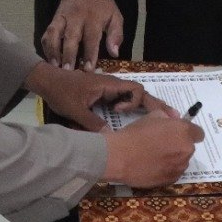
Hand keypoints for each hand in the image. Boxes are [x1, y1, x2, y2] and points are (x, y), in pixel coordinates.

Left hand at [29, 65, 171, 130]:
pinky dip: (134, 107)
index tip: (119, 112)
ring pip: (133, 96)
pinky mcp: (104, 94)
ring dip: (146, 106)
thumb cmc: (62, 93)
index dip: (134, 102)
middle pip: (140, 92)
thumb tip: (111, 139)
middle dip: (156, 104)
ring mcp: (109, 89)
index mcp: (109, 85)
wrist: (48, 82)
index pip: (135, 89)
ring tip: (161, 118)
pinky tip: (135, 118)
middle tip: (173, 116)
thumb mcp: (76, 111)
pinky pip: (124, 99)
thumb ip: (93, 124)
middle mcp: (113, 85)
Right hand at [42, 0, 123, 70]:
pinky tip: (48, 59)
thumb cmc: (101, 5)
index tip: (88, 69)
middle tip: (67, 72)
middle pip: (70, 37)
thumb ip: (116, 34)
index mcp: (94, 18)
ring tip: (54, 67)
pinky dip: (46, 46)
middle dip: (68, 55)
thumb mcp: (115, 15)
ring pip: (54, 34)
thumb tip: (114, 54)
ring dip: (53, 51)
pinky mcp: (53, 19)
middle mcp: (76, 18)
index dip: (90, 54)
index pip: (91, 38)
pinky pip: (47, 33)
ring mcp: (62, 18)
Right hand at [100, 112, 203, 187]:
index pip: (199, 133)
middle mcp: (186, 149)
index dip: (189, 133)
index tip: (179, 134)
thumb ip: (168, 117)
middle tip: (162, 144)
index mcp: (183, 131)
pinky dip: (167, 169)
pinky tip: (153, 166)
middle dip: (179, 145)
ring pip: (182, 160)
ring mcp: (180, 166)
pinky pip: (174, 172)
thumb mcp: (153, 116)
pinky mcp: (171, 179)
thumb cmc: (135, 133)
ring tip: (155, 157)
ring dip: (174, 158)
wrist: (120, 157)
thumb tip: (174, 119)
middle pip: (189, 147)